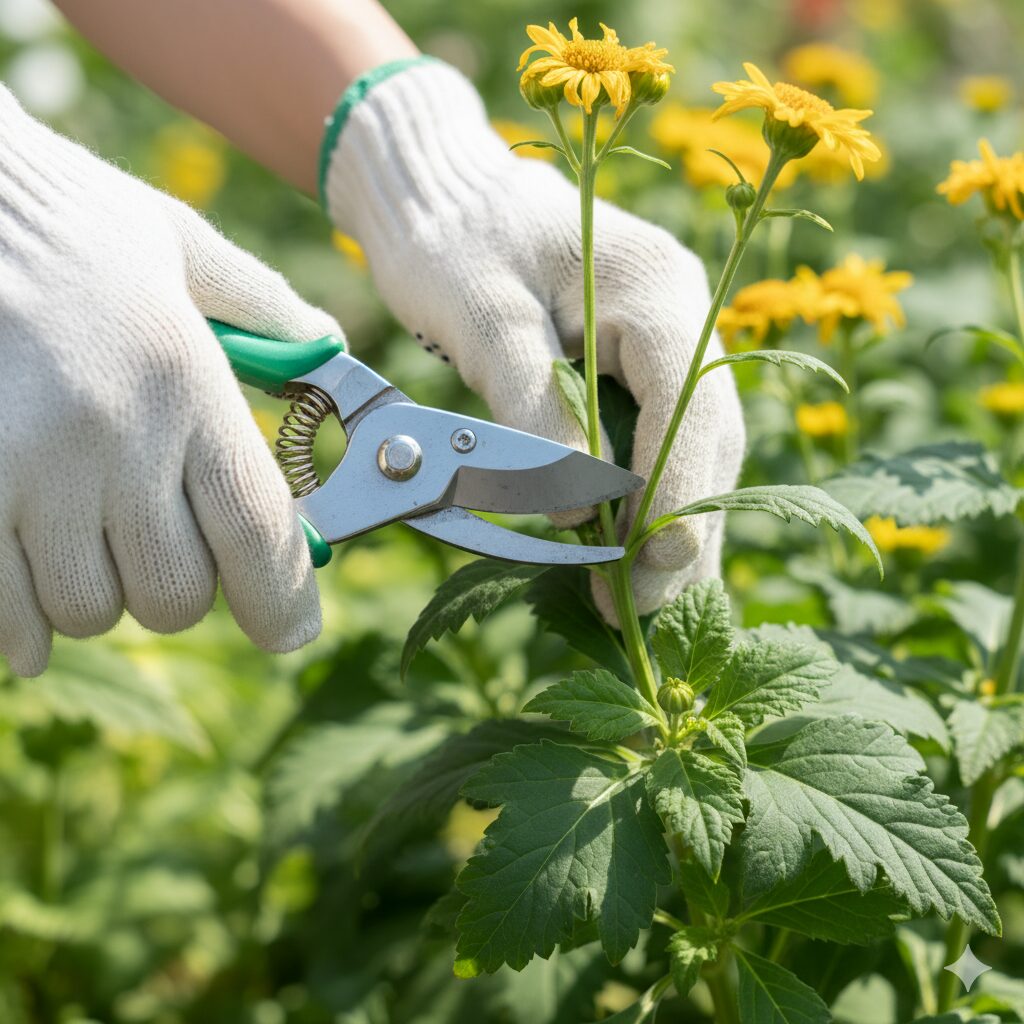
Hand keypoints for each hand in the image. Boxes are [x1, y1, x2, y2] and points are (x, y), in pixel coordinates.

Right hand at [0, 86, 340, 674]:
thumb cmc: (59, 218)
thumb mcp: (176, 242)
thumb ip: (261, 305)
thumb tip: (325, 342)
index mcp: (187, 383)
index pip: (261, 534)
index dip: (284, 601)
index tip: (290, 629)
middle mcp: (117, 439)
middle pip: (179, 594)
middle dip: (182, 589)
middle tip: (160, 546)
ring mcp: (27, 471)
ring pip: (91, 610)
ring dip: (99, 594)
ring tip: (84, 540)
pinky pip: (4, 614)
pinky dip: (22, 624)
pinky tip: (26, 597)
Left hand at [323, 61, 744, 616]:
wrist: (444, 198)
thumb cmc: (453, 241)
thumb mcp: (483, 313)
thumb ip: (532, 400)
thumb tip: (573, 505)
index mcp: (656, 287)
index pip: (689, 400)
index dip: (676, 488)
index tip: (654, 561)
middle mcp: (680, 317)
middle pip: (704, 440)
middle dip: (678, 528)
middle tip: (638, 609)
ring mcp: (664, 347)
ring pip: (689, 453)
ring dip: (665, 529)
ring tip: (632, 602)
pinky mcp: (636, 372)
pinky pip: (655, 446)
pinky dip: (641, 504)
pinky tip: (621, 552)